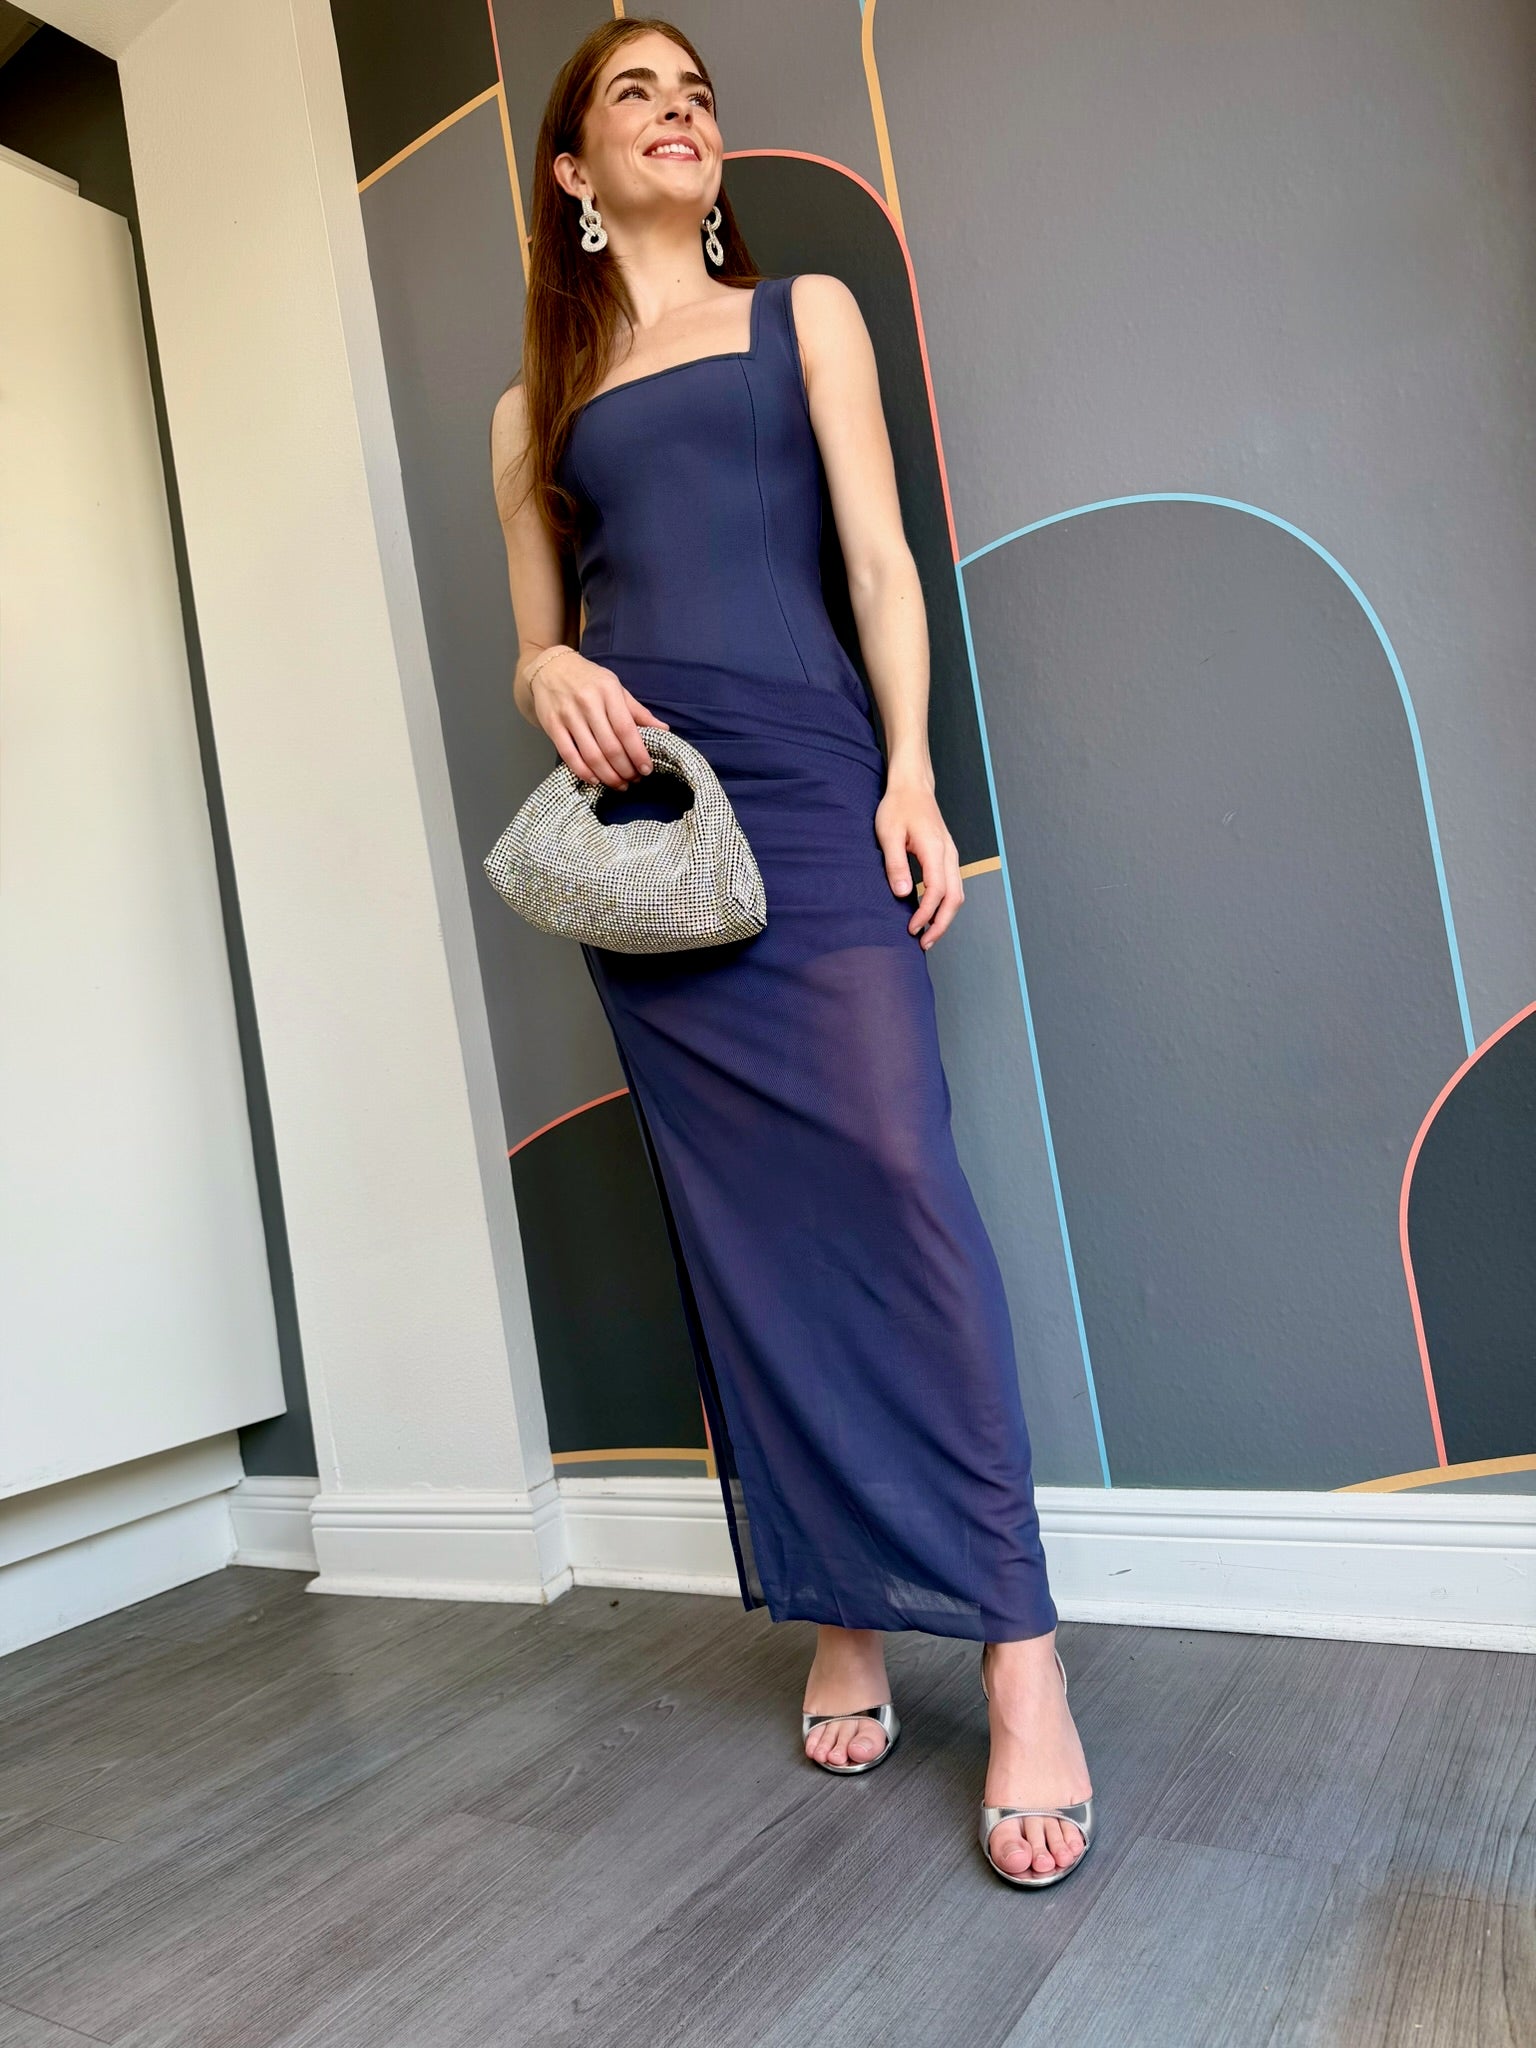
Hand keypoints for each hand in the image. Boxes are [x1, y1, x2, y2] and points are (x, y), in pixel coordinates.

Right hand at [526, 648, 669, 789]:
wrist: (551, 667)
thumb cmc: (589, 679)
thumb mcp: (616, 688)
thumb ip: (637, 711)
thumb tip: (663, 730)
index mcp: (608, 692)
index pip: (626, 729)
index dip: (638, 753)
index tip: (647, 769)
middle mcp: (588, 703)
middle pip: (610, 747)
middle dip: (625, 769)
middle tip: (633, 780)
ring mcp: (568, 715)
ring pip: (591, 755)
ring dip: (608, 775)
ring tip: (619, 784)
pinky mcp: (552, 725)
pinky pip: (569, 755)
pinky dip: (583, 772)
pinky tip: (595, 780)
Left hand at [874, 778, 964, 948]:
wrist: (912, 786)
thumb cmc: (898, 807)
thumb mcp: (889, 834)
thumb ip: (896, 865)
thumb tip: (903, 894)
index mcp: (935, 849)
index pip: (937, 891)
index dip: (926, 914)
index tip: (911, 929)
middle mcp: (948, 854)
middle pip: (955, 898)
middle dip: (942, 924)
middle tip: (924, 943)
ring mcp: (951, 855)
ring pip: (957, 893)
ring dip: (945, 917)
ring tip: (928, 934)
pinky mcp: (947, 855)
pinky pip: (953, 885)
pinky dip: (945, 904)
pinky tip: (931, 913)